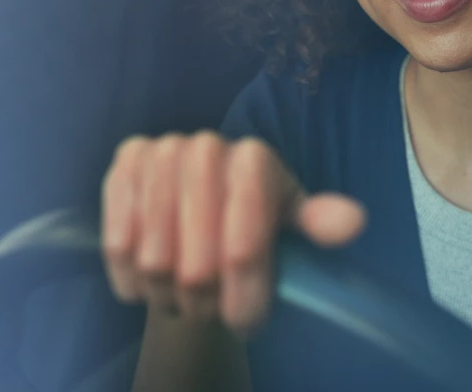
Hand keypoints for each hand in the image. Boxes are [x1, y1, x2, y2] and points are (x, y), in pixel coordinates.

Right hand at [101, 132, 365, 334]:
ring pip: (155, 260)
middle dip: (206, 302)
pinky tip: (148, 284)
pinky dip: (132, 280)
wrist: (201, 208)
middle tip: (209, 312)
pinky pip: (118, 245)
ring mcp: (159, 153)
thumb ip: (319, 224)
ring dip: (168, 296)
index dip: (244, 296)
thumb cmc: (256, 220)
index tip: (247, 324)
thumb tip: (352, 223)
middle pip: (197, 264)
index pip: (244, 247)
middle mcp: (207, 146)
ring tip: (182, 298)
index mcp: (255, 159)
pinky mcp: (121, 169)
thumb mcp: (291, 224)